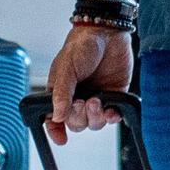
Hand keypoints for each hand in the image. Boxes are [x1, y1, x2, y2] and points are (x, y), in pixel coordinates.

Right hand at [46, 21, 134, 139]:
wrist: (108, 31)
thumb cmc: (82, 46)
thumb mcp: (65, 68)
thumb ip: (61, 93)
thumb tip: (57, 117)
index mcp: (60, 93)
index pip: (54, 119)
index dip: (55, 131)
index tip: (61, 138)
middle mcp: (78, 99)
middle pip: (76, 124)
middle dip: (78, 118)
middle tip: (81, 102)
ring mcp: (97, 98)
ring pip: (94, 123)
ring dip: (94, 117)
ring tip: (96, 99)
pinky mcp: (115, 96)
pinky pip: (113, 116)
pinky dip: (112, 116)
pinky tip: (111, 109)